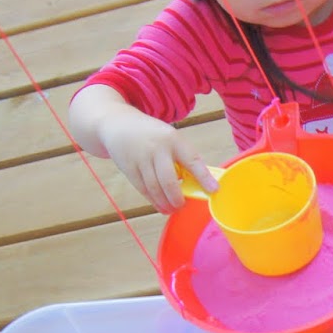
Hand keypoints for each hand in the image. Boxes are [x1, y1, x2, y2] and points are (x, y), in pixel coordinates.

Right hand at [99, 112, 215, 214]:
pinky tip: (160, 205)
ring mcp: (141, 159)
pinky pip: (143, 189)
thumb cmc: (153, 135)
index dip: (203, 177)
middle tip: (182, 205)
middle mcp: (158, 149)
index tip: (213, 190)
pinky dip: (153, 200)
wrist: (118, 124)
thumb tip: (199, 181)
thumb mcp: (171, 138)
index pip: (192, 160)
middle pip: (168, 180)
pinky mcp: (129, 169)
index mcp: (174, 139)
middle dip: (177, 198)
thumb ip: (183, 157)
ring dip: (164, 203)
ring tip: (171, 209)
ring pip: (155, 188)